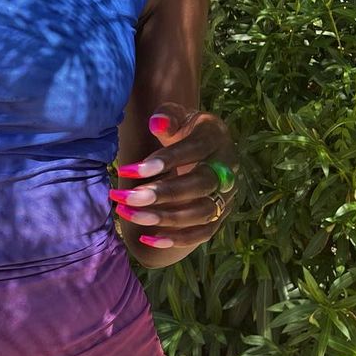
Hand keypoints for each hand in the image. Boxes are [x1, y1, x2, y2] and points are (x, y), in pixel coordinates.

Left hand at [109, 101, 240, 249]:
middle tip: (128, 198)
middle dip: (162, 194)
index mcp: (216, 138)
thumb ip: (167, 117)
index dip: (163, 161)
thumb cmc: (185, 129)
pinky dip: (176, 239)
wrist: (206, 145)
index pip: (192, 151)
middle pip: (199, 185)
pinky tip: (147, 237)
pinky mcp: (221, 215)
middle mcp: (227, 168)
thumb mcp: (177, 116)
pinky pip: (203, 232)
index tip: (128, 170)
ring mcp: (227, 195)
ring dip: (164, 217)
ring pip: (201, 212)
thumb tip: (157, 123)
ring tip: (129, 214)